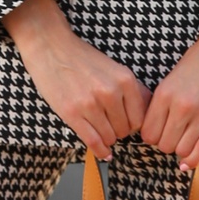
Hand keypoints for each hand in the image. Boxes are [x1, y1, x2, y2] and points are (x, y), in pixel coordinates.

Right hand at [3, 0, 148, 159]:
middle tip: (109, 125)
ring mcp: (90, 104)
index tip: (126, 124)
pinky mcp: (72, 114)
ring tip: (100, 130)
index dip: (133, 124)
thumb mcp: (114, 68)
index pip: (140, 118)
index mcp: (124, 80)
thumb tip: (148, 111)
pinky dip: (100, 151)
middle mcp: (110, 92)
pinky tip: (103, 152)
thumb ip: (132, 89)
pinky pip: (92, 141)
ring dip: (107, 138)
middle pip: (125, 130)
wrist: (51, 47)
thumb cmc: (82, 58)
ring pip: (109, 137)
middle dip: (119, 131)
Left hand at [142, 30, 198, 173]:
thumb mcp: (171, 79)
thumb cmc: (198, 62)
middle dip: (166, 144)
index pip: (148, 134)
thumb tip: (152, 132)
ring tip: (184, 139)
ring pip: (182, 150)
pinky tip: (187, 162)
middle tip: (172, 136)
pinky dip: (193, 160)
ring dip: (181, 149)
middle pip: (164, 145)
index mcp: (165, 94)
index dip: (151, 137)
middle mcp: (182, 107)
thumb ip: (161, 105)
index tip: (157, 133)